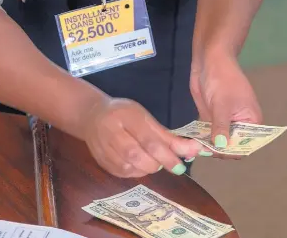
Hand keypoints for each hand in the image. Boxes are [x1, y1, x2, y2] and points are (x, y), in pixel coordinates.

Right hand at [82, 98, 202, 177]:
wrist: (92, 116)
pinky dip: (136, 172)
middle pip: (138, 156)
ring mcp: (103, 148)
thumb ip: (168, 136)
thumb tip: (194, 150)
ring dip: (147, 168)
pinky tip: (139, 164)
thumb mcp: (145, 118)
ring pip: (130, 167)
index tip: (181, 165)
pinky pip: (123, 173)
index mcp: (126, 116)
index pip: (149, 140)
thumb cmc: (124, 114)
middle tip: (167, 162)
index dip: (167, 155)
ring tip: (152, 160)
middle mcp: (112, 132)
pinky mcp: (100, 161)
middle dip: (158, 163)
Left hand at [190, 52, 262, 158]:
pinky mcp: (210, 119)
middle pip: (229, 146)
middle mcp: (238, 125)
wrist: (209, 61)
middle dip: (217, 150)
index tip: (216, 152)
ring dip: (207, 146)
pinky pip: (206, 134)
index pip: (244, 145)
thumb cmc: (222, 79)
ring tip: (193, 149)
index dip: (231, 151)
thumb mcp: (222, 104)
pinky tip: (190, 143)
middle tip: (201, 150)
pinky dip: (200, 139)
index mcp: (251, 122)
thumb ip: (221, 126)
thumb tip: (221, 146)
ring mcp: (223, 123)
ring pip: (217, 142)